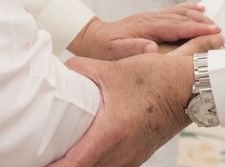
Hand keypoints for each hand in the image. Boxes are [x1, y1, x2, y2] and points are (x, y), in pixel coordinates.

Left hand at [46, 52, 196, 166]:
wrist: (187, 87)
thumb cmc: (155, 78)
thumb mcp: (113, 69)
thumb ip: (80, 69)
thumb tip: (59, 71)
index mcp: (111, 132)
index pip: (74, 164)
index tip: (37, 164)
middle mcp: (121, 152)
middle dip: (62, 165)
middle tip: (43, 156)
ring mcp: (131, 158)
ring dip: (81, 164)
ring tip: (63, 153)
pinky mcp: (138, 157)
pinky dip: (96, 162)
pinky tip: (88, 150)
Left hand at [68, 4, 220, 59]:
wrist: (93, 38)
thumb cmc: (105, 49)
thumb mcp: (116, 52)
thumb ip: (133, 49)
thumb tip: (152, 48)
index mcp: (147, 27)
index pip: (177, 27)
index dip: (197, 29)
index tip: (214, 31)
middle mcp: (152, 19)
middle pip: (182, 18)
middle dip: (202, 23)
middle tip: (221, 30)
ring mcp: (152, 17)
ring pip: (180, 13)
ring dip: (197, 16)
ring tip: (214, 22)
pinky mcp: (152, 19)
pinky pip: (174, 12)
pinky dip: (188, 10)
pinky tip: (198, 10)